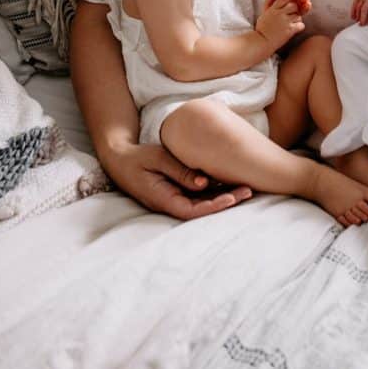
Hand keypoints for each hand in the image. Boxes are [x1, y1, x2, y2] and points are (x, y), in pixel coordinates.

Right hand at [100, 140, 251, 219]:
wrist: (120, 159)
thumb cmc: (138, 158)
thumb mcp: (158, 159)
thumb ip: (180, 171)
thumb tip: (204, 183)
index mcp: (163, 198)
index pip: (191, 210)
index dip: (213, 207)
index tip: (231, 199)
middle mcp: (170, 202)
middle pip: (201, 209)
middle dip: (225, 202)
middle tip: (247, 191)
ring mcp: (173, 198)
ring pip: (201, 202)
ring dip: (223, 196)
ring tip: (246, 188)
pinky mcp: (176, 191)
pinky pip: (197, 194)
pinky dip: (213, 190)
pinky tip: (230, 183)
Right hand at [257, 0, 307, 50]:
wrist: (261, 42)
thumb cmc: (263, 28)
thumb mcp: (265, 14)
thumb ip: (274, 7)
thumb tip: (281, 0)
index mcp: (273, 9)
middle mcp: (279, 14)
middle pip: (294, 6)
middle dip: (295, 9)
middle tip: (290, 16)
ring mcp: (285, 22)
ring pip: (298, 16)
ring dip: (296, 19)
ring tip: (288, 25)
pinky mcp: (289, 30)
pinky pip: (301, 25)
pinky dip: (299, 27)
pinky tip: (292, 30)